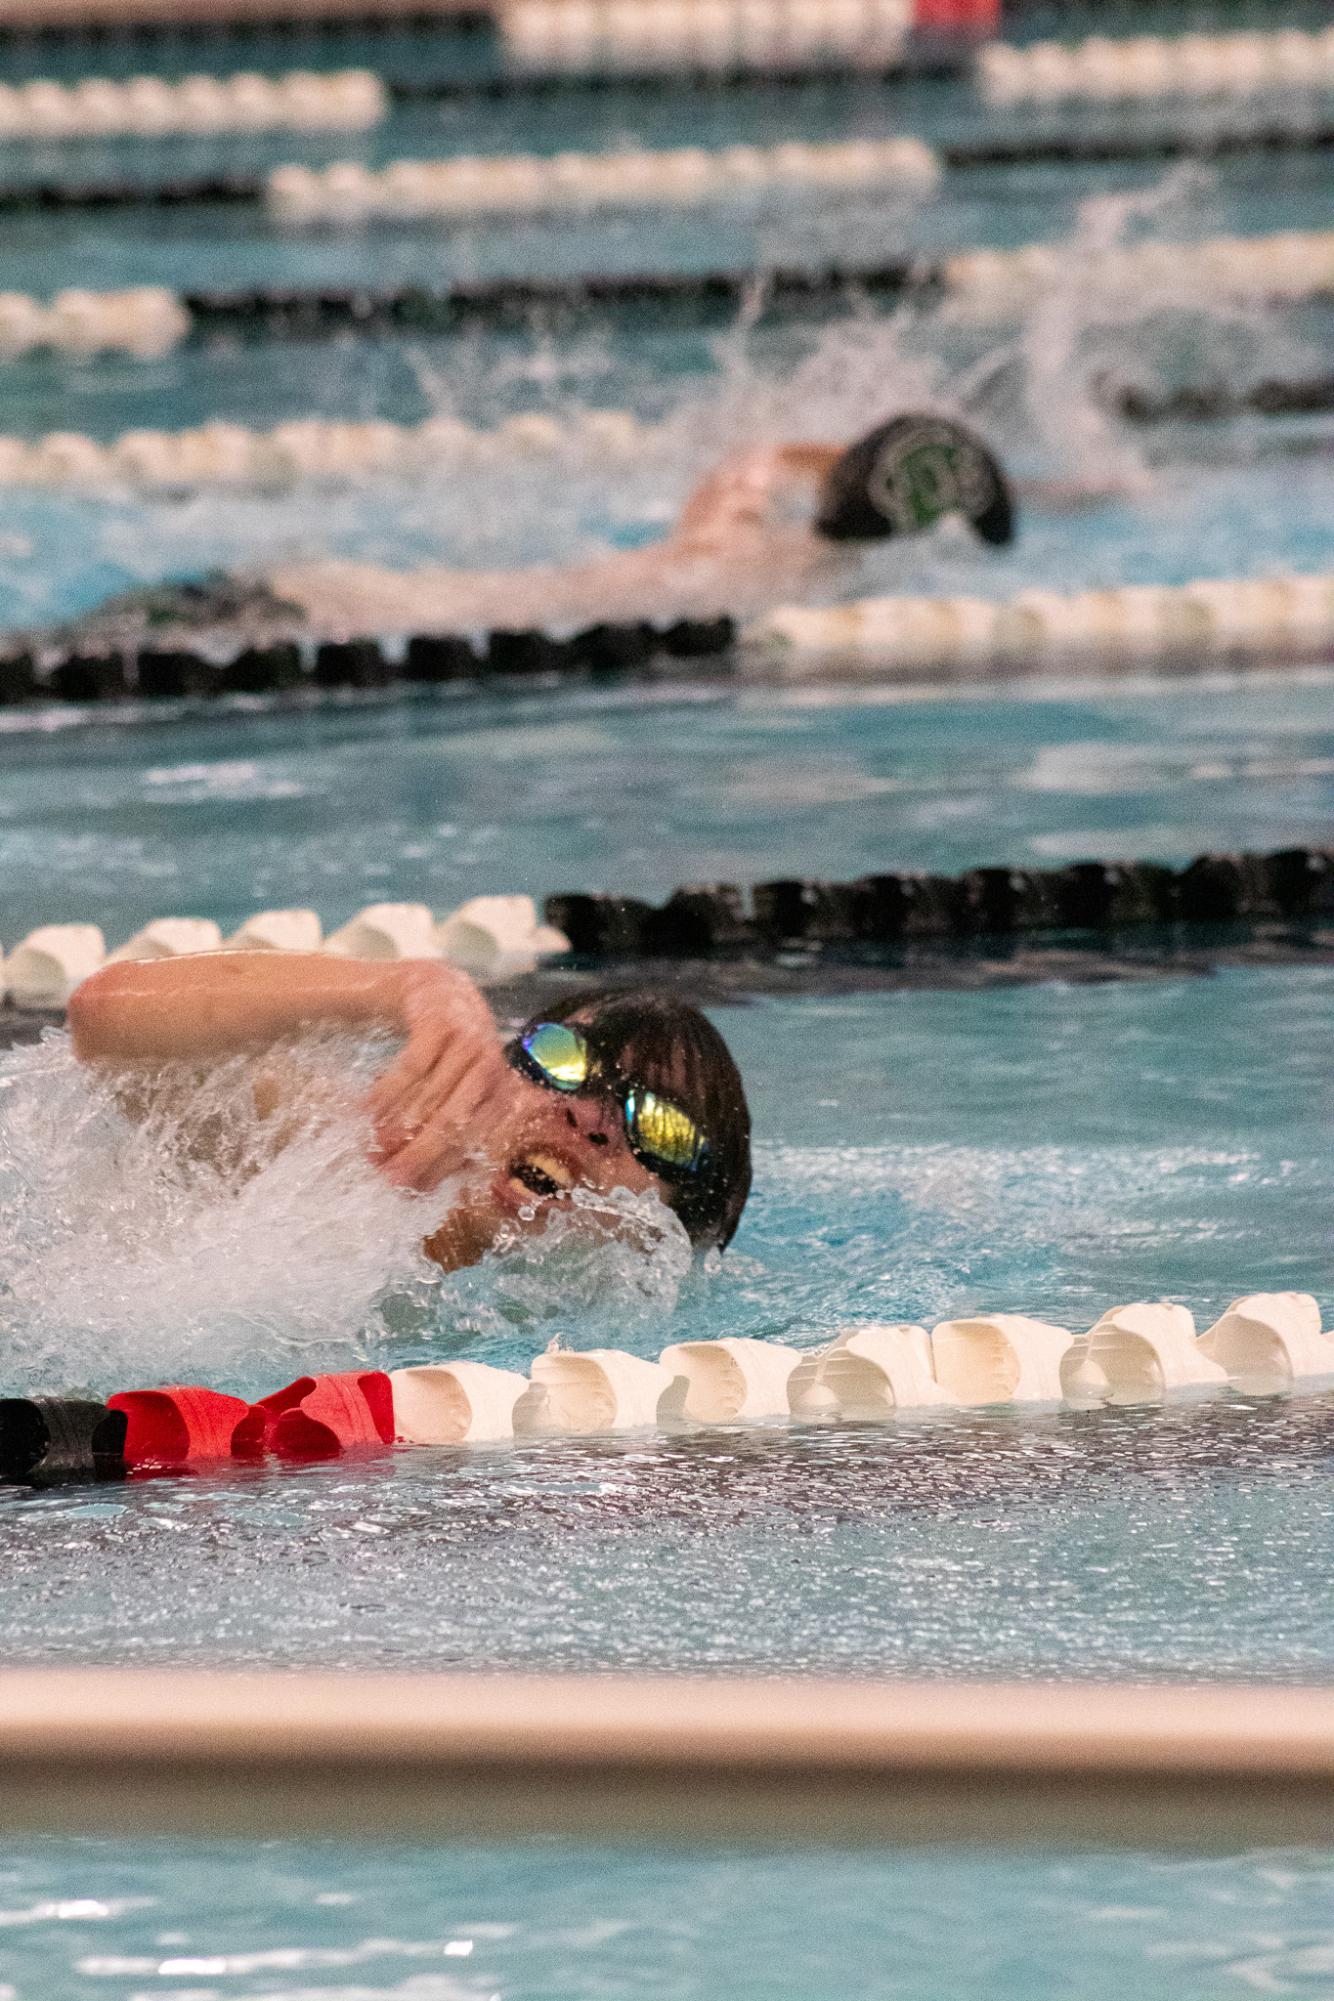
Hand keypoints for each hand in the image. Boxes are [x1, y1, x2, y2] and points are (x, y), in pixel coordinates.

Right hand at [365, 963, 521, 1191]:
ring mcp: (469, 1043)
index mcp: (500, 1093)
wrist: (435, 990)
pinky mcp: (442, 1023)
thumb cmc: (443, 1055)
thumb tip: (421, 1186)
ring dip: (396, 1126)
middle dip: (417, 1153)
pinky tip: (363, 1111)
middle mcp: (492, 1069)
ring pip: (430, 1097)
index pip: (471, 1142)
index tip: (406, 1188)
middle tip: (385, 1175)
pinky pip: (411, 1067)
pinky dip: (386, 1093)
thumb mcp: (454, 1090)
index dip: (438, 1168)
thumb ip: (446, 1129)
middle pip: (452, 1124)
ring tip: (369, 1146)